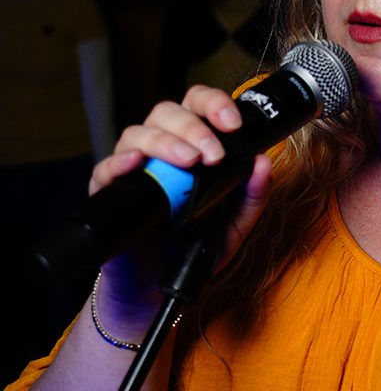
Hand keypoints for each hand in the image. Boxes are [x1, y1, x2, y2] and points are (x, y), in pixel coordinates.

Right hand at [90, 85, 271, 309]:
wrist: (159, 286)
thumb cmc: (193, 247)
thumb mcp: (233, 226)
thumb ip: (251, 197)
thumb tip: (264, 163)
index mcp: (191, 147)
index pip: (197, 106)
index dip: (214, 104)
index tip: (233, 124)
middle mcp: (160, 151)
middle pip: (166, 112)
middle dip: (194, 128)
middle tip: (213, 154)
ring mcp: (133, 169)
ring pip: (138, 133)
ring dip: (166, 143)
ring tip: (189, 162)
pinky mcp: (109, 192)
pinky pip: (106, 168)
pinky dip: (121, 161)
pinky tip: (137, 164)